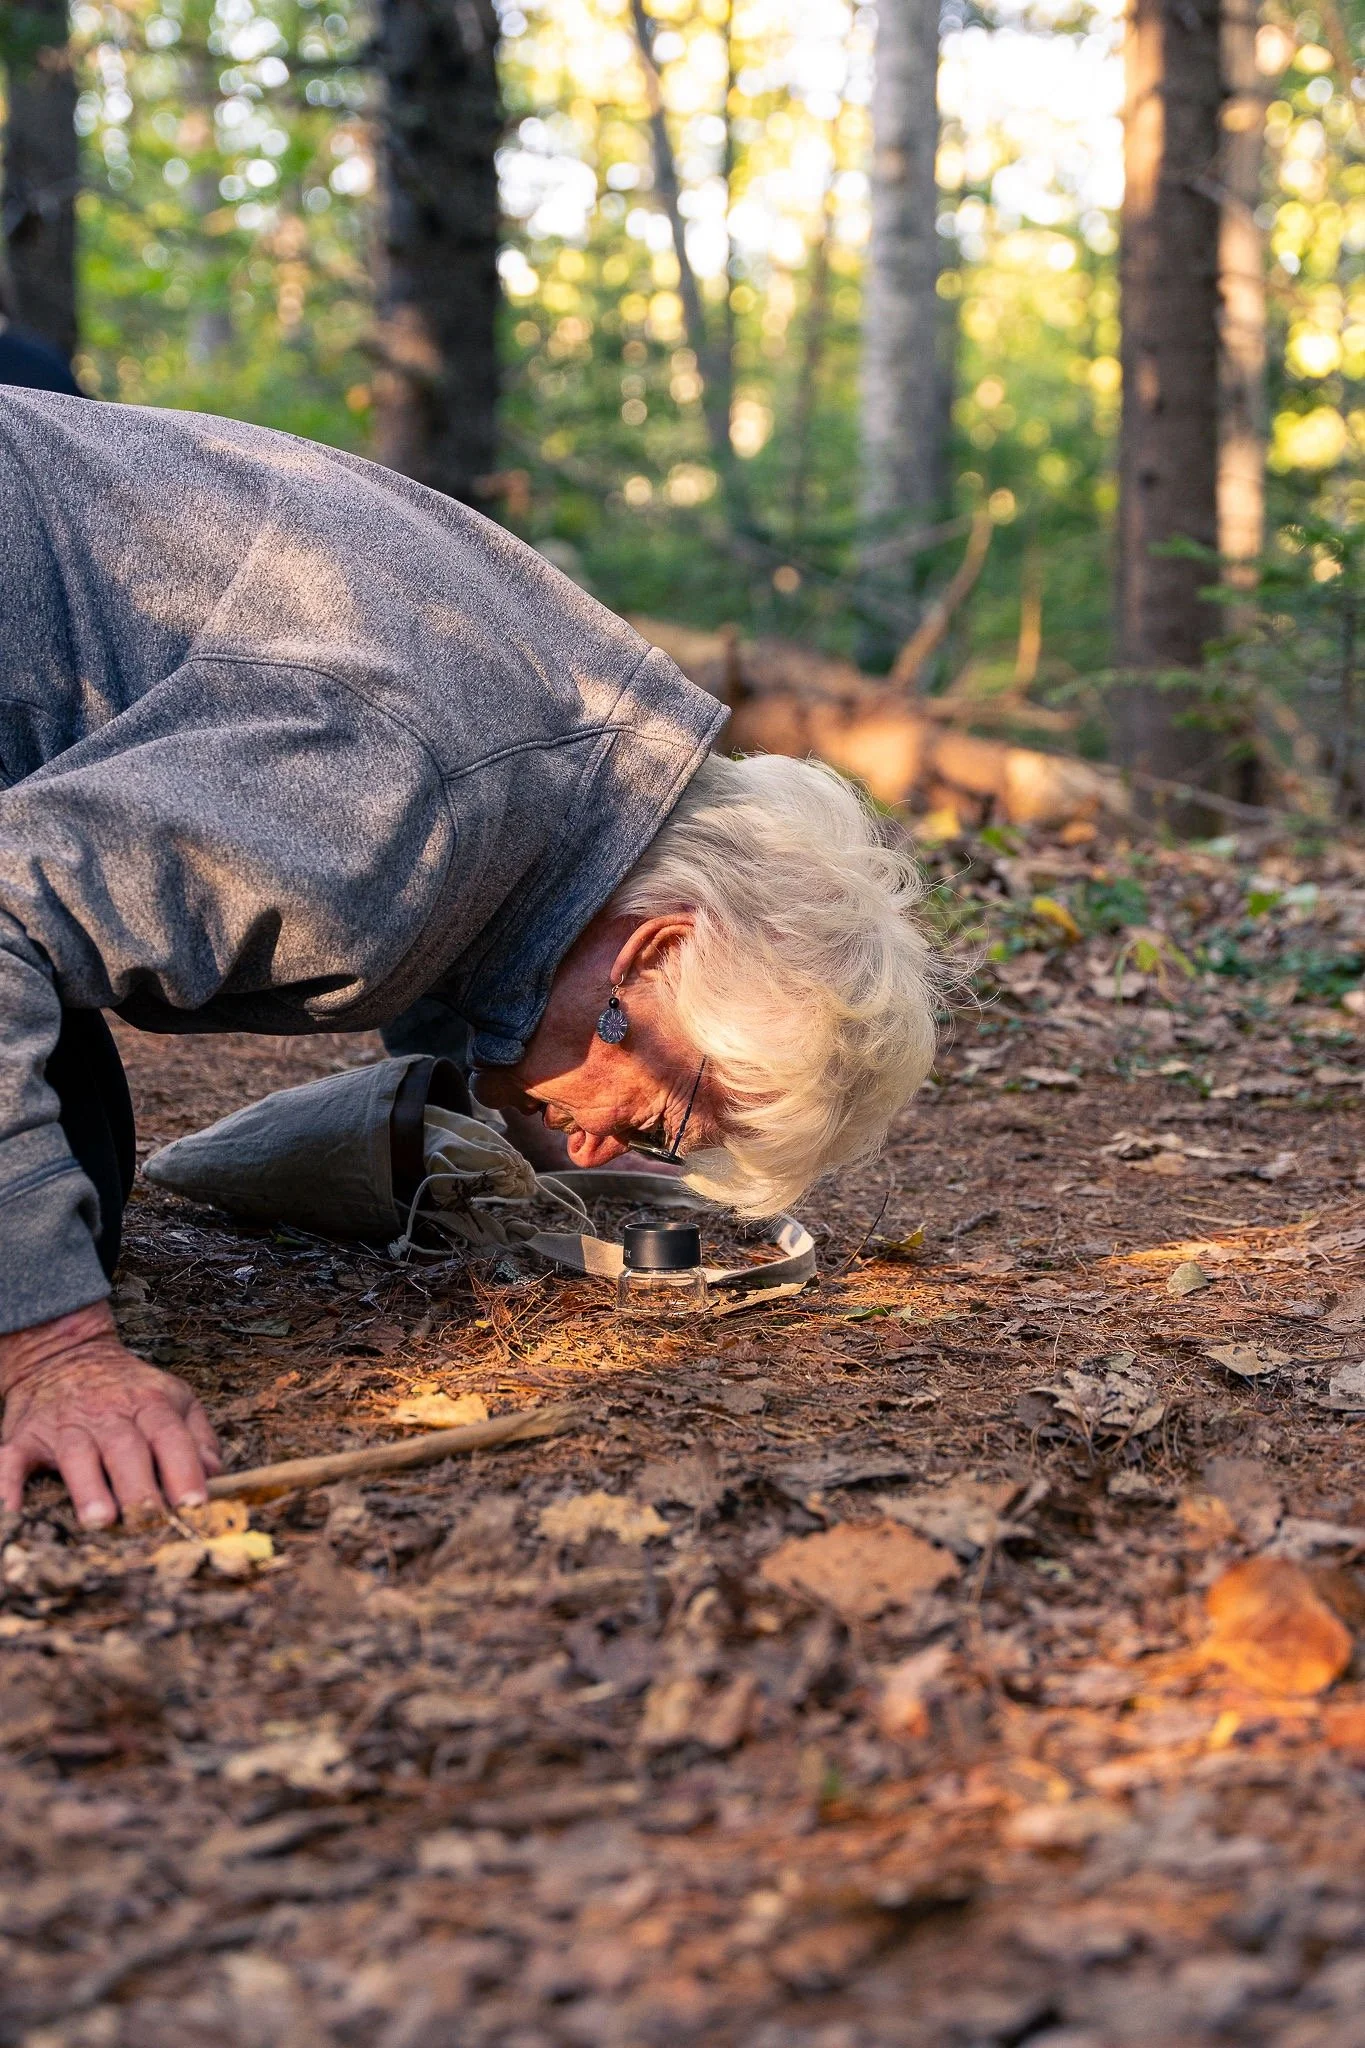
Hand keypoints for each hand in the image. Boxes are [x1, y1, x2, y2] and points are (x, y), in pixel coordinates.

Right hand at [0, 1302, 221, 1528]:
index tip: (195, 1504)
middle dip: (139, 1487)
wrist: (64, 1353)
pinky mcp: (24, 1436)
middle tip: (150, 1522)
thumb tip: (215, 1476)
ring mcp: (64, 1424)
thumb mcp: (173, 1398)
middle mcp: (108, 1414)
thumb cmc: (128, 1390)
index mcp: (150, 1404)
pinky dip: (7, 1485)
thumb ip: (197, 1437)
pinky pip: (11, 1460)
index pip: (170, 1436)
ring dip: (88, 1487)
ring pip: (77, 1455)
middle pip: (126, 1449)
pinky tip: (11, 1510)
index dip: (184, 1469)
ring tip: (100, 1520)